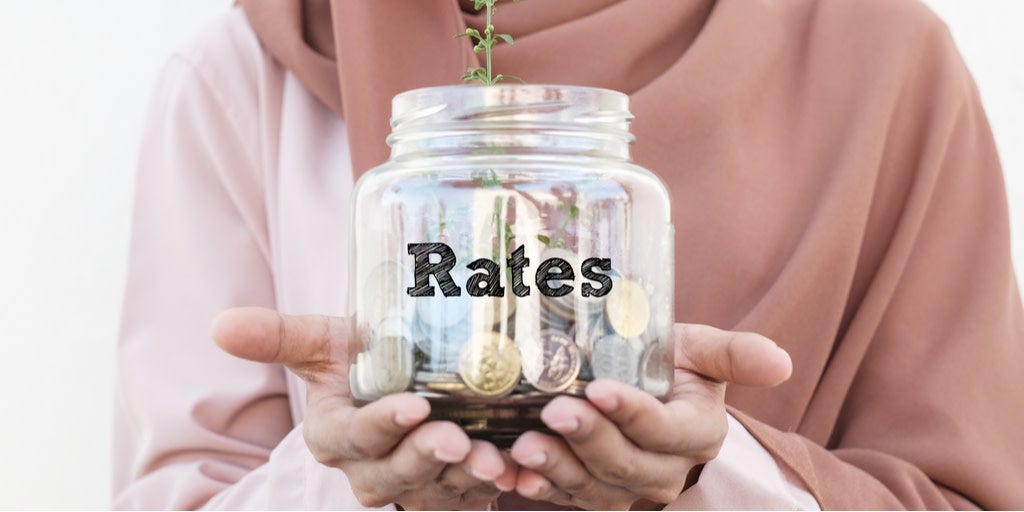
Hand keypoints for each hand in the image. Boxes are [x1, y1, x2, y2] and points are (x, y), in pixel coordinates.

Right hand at [211, 307, 516, 509]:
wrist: (404, 380)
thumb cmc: (360, 360)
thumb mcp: (324, 343)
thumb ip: (280, 335)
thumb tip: (219, 326)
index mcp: (335, 435)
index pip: (352, 438)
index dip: (380, 427)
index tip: (412, 406)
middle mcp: (370, 470)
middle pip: (394, 474)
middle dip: (423, 459)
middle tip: (454, 439)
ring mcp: (413, 486)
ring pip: (436, 492)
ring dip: (465, 479)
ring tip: (493, 461)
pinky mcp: (450, 492)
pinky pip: (472, 499)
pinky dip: (497, 487)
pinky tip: (520, 471)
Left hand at [508, 323, 792, 509]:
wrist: (647, 391)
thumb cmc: (673, 364)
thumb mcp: (701, 350)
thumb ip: (734, 353)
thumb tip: (782, 363)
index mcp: (698, 432)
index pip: (665, 431)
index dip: (632, 414)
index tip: (599, 389)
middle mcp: (666, 470)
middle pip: (626, 465)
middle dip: (589, 440)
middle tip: (555, 411)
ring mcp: (628, 489)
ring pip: (594, 490)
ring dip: (557, 470)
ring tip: (524, 447)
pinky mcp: (594, 494)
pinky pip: (566, 499)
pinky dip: (538, 488)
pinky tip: (510, 474)